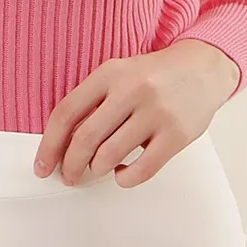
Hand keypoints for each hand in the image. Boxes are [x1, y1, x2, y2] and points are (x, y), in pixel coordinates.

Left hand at [32, 40, 241, 188]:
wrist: (204, 68)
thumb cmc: (154, 77)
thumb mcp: (119, 75)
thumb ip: (93, 102)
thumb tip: (61, 145)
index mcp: (110, 73)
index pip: (66, 112)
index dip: (49, 145)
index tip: (42, 166)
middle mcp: (132, 90)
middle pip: (85, 138)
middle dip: (71, 165)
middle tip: (69, 176)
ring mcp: (156, 112)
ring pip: (109, 156)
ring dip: (97, 170)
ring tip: (99, 169)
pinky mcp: (177, 134)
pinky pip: (141, 170)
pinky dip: (124, 178)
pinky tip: (122, 172)